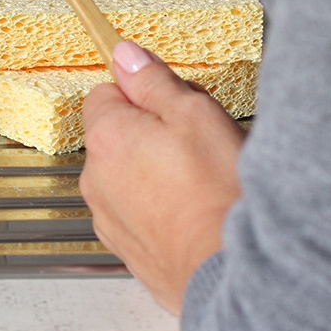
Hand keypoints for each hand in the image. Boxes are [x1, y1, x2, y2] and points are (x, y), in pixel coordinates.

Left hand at [79, 39, 244, 314]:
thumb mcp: (194, 115)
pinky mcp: (127, 249)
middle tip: (196, 144)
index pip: (105, 93)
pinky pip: (138, 214)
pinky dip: (159, 210)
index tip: (171, 104)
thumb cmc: (218, 195)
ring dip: (154, 173)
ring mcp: (109, 217)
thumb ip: (153, 81)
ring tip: (200, 183)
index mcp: (106, 137)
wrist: (234, 275)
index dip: (141, 94)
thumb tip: (125, 55)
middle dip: (149, 134)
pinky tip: (194, 213)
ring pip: (127, 176)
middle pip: (116, 135)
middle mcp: (96, 178)